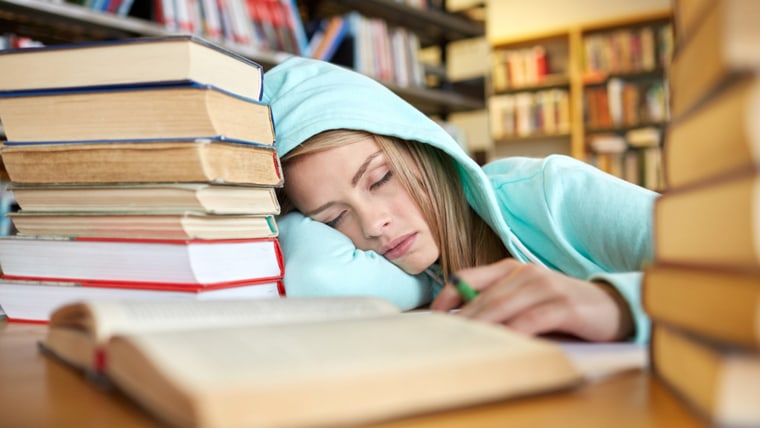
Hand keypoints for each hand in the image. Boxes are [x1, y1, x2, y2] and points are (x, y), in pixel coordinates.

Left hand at [430, 259, 633, 341]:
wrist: (612, 307)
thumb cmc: (562, 308)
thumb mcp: (526, 301)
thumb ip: (499, 304)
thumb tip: (462, 323)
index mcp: (511, 269)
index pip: (467, 278)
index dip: (446, 297)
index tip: (431, 317)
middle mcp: (525, 272)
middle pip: (483, 297)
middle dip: (460, 320)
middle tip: (442, 338)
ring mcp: (545, 286)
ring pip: (502, 307)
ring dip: (481, 327)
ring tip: (462, 343)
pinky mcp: (563, 304)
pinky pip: (531, 320)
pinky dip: (514, 332)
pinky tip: (502, 344)